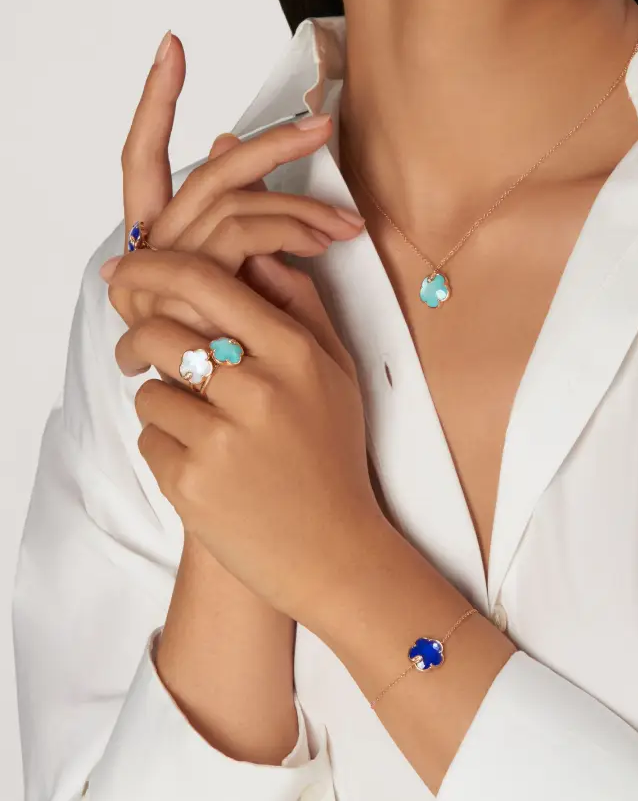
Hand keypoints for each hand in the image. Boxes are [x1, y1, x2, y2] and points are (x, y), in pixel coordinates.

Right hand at [108, 30, 365, 335]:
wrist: (247, 440)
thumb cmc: (249, 365)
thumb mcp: (248, 287)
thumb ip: (240, 220)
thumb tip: (233, 145)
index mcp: (159, 243)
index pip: (142, 159)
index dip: (154, 104)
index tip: (173, 45)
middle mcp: (153, 250)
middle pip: (208, 175)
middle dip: (269, 145)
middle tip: (324, 126)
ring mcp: (167, 270)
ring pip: (233, 202)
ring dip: (300, 202)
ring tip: (349, 222)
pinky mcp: (191, 290)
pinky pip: (244, 235)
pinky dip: (289, 229)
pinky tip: (325, 240)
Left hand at [108, 248, 389, 632]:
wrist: (333, 550)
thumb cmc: (333, 455)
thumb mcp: (337, 374)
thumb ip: (302, 309)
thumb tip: (258, 259)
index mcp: (295, 354)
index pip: (207, 281)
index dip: (155, 266)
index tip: (128, 271)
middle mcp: (258, 389)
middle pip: (160, 332)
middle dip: (139, 340)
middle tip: (138, 353)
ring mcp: (222, 438)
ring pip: (149, 390)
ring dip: (162, 402)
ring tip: (198, 427)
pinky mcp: (191, 482)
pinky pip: (149, 439)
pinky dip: (167, 448)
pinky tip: (205, 466)